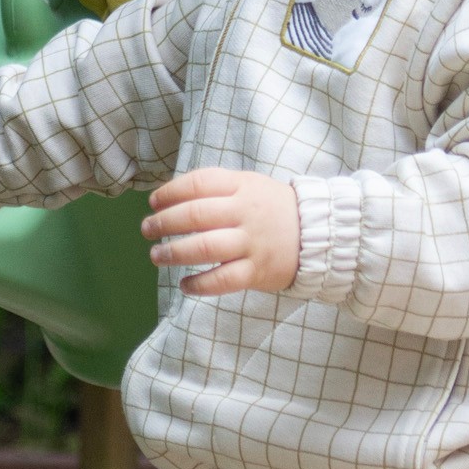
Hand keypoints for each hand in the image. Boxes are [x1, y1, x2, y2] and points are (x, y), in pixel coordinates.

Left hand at [141, 168, 300, 295]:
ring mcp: (251, 243)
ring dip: (174, 253)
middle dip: (164, 223)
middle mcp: (245, 213)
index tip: (154, 202)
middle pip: (196, 215)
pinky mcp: (257, 271)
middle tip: (147, 230)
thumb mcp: (250, 185)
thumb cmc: (274, 208)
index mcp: (242, 187)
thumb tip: (170, 196)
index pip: (199, 183)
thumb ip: (216, 187)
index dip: (170, 192)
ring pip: (205, 247)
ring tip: (157, 256)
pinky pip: (223, 280)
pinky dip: (199, 285)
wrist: (321, 233)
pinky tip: (185, 285)